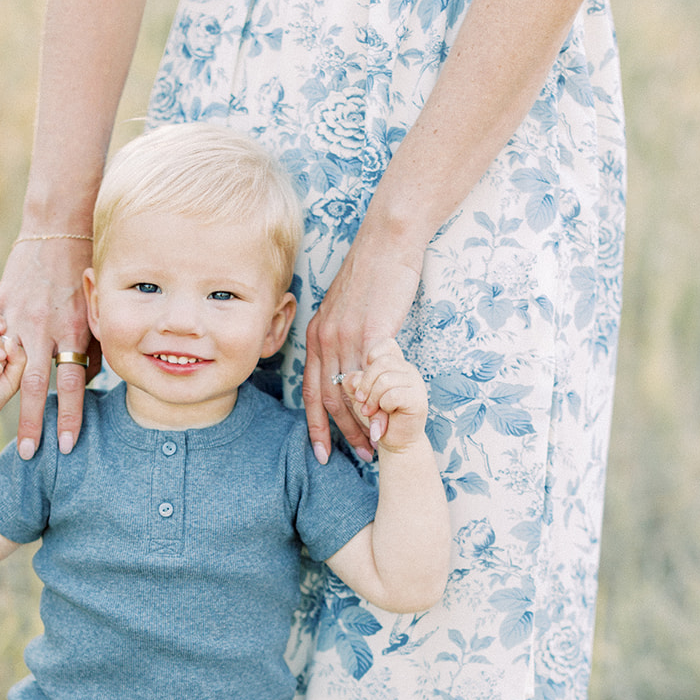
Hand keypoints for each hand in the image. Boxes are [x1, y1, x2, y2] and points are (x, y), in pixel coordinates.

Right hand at [0, 236, 100, 458]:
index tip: (64, 447)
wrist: (59, 228)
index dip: (68, 416)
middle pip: (36, 383)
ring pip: (1, 364)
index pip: (73, 383)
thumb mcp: (96, 312)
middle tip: (25, 455)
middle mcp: (44, 327)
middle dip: (28, 421)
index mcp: (73, 331)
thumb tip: (90, 384)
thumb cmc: (85, 274)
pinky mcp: (1, 306)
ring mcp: (18, 317)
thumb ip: (94, 349)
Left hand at [303, 225, 423, 463]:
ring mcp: (348, 336)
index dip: (315, 425)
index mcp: (317, 335)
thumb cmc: (372, 272)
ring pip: (350, 394)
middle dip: (339, 435)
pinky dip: (377, 405)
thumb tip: (347, 362)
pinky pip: (371, 379)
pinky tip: (387, 422)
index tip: (320, 452)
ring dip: (361, 427)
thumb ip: (340, 335)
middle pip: (329, 399)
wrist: (388, 240)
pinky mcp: (372, 332)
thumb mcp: (344, 307)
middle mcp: (325, 339)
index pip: (311, 390)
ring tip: (375, 447)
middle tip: (356, 459)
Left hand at [341, 339, 428, 453]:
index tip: (366, 379)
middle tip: (362, 401)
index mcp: (396, 364)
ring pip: (385, 379)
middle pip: (381, 362)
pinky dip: (383, 406)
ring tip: (371, 411)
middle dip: (365, 384)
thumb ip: (354, 382)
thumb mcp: (360, 396)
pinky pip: (392, 395)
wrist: (395, 442)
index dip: (371, 358)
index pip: (386, 344)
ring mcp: (416, 383)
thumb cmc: (377, 416)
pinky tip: (386, 413)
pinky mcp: (418, 399)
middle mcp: (408, 370)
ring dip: (373, 399)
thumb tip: (353, 377)